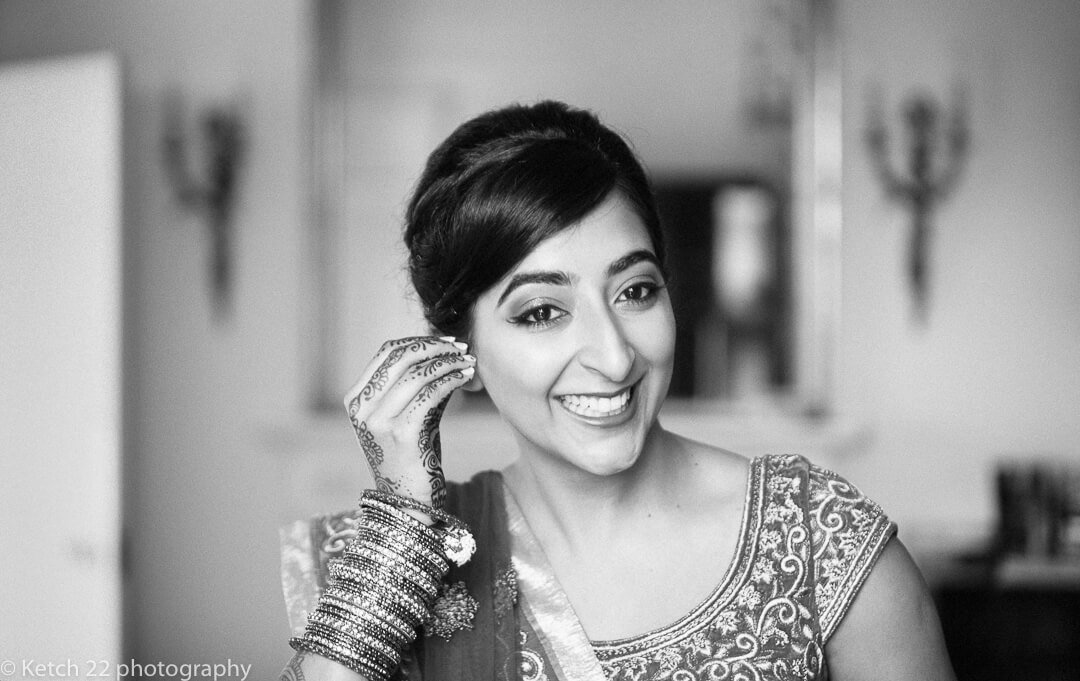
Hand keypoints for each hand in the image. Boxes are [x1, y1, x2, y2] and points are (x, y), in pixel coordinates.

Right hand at [343, 335, 474, 508]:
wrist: (407, 504)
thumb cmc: (412, 458)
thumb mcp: (409, 414)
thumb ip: (418, 385)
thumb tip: (446, 353)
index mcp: (356, 399)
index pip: (387, 352)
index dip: (420, 341)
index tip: (448, 342)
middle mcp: (361, 408)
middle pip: (401, 357)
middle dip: (435, 347)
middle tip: (462, 347)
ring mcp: (377, 421)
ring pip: (417, 373)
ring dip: (448, 362)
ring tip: (469, 362)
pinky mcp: (401, 433)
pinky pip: (430, 393)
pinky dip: (451, 380)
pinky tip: (466, 377)